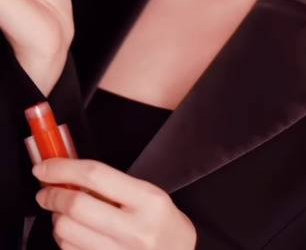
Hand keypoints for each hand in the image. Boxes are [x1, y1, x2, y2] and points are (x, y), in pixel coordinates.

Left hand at [33, 158, 197, 249]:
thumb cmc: (160, 221)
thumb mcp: (147, 193)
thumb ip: (111, 184)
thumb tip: (69, 173)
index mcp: (147, 200)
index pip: (96, 175)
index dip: (63, 168)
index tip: (45, 167)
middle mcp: (135, 230)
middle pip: (76, 207)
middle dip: (52, 195)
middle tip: (46, 191)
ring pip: (66, 233)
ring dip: (56, 218)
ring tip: (63, 212)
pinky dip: (63, 238)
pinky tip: (72, 231)